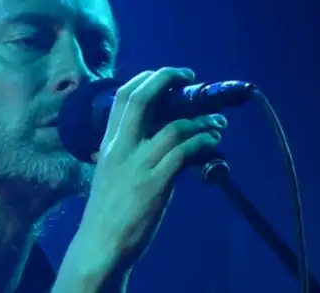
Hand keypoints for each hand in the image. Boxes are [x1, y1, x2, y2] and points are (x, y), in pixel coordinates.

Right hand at [76, 68, 226, 273]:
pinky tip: (212, 141)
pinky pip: (185, 152)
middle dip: (167, 78)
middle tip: (190, 77)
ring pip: (174, 126)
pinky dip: (202, 141)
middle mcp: (120, 148)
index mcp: (108, 143)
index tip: (167, 76)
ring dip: (202, 119)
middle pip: (142, 98)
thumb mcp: (108, 173)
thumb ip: (126, 153)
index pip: (122, 97)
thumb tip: (154, 140)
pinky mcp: (156, 183)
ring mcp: (138, 164)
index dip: (146, 78)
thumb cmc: (107, 211)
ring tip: (218, 122)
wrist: (101, 243)